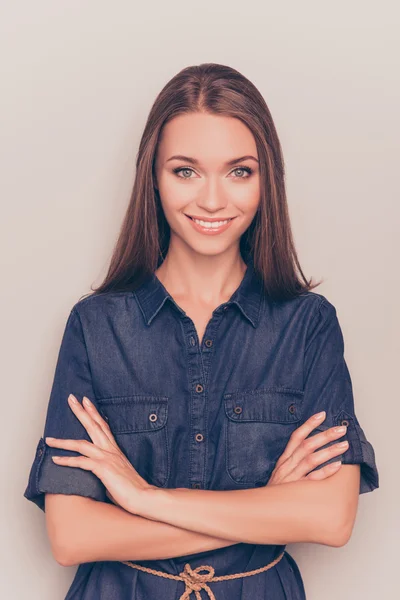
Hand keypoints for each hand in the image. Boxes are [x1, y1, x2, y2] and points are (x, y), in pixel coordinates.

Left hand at [45, 394, 156, 512]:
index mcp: (115, 449)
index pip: (103, 425)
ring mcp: (107, 458)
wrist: (143, 496)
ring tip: (49, 439)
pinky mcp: (103, 469)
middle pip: (93, 426)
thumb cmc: (131, 488)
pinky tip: (55, 460)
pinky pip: (81, 462)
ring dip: (63, 441)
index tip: (86, 401)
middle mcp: (111, 450)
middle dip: (80, 411)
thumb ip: (108, 467)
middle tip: (71, 398)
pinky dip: (67, 461)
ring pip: (81, 444)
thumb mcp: (118, 472)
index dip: (94, 412)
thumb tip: (99, 472)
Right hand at [267, 411, 348, 485]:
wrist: (261, 510)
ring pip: (311, 459)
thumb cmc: (275, 492)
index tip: (322, 414)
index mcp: (284, 459)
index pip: (296, 436)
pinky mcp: (296, 491)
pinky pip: (313, 479)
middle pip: (307, 445)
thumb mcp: (281, 473)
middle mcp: (287, 465)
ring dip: (329, 450)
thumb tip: (312, 449)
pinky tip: (337, 465)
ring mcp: (291, 477)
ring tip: (344, 445)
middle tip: (341, 429)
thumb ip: (293, 461)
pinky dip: (325, 471)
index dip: (309, 424)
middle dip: (325, 435)